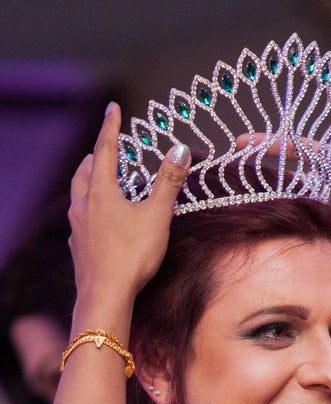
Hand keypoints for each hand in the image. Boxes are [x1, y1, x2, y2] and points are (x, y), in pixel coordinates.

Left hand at [68, 103, 190, 309]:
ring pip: (78, 195)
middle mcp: (84, 205)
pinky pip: (79, 219)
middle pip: (84, 172)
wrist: (105, 295)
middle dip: (94, 156)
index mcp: (101, 192)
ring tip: (95, 178)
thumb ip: (168, 182)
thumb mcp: (157, 216)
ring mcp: (78, 227)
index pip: (105, 150)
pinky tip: (94, 220)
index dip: (111, 127)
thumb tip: (180, 150)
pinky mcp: (79, 248)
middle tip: (102, 148)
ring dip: (87, 181)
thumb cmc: (132, 254)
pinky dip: (87, 209)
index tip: (113, 109)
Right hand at [235, 134, 330, 278]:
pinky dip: (276, 218)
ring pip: (286, 195)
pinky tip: (256, 217)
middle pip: (288, 170)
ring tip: (236, 188)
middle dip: (260, 163)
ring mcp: (321, 208)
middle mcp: (326, 184)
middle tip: (233, 160)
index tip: (249, 142)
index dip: (276, 144)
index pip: (303, 150)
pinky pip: (294, 221)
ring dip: (264, 191)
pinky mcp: (320, 230)